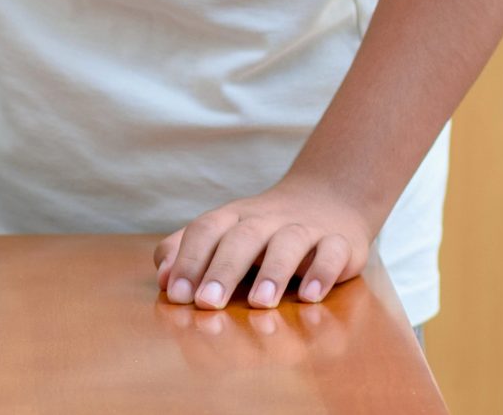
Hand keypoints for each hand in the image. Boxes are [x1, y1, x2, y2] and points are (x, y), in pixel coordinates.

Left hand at [153, 176, 373, 310]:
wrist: (327, 198)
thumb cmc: (262, 230)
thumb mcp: (222, 233)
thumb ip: (187, 252)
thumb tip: (164, 280)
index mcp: (232, 217)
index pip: (205, 230)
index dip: (189, 259)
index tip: (178, 294)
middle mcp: (266, 219)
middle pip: (242, 236)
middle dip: (223, 269)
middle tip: (208, 303)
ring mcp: (304, 228)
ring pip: (288, 242)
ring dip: (273, 270)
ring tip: (260, 301)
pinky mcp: (339, 241)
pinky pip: (332, 252)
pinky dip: (322, 272)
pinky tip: (310, 296)